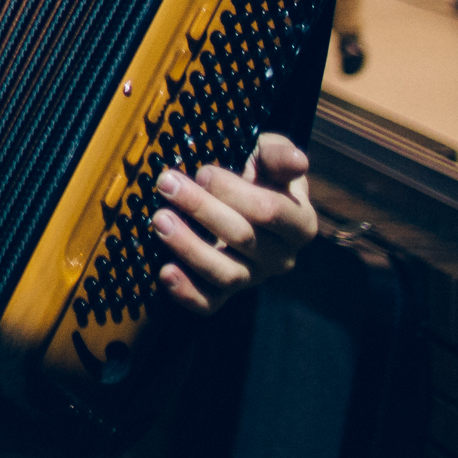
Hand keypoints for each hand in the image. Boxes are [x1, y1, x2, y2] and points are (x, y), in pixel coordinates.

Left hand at [151, 132, 317, 315]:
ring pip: (226, 272)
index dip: (233, 192)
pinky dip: (188, 292)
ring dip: (189, 247)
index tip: (202, 171)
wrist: (246, 198)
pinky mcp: (226, 291)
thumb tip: (298, 161)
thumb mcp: (270, 155)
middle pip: (242, 237)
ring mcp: (253, 277)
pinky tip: (165, 272)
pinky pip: (210, 302)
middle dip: (200, 208)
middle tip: (166, 184)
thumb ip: (279, 156)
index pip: (270, 212)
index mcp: (298, 223)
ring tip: (159, 220)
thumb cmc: (258, 171)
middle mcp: (281, 257)